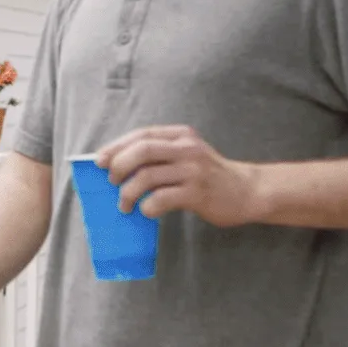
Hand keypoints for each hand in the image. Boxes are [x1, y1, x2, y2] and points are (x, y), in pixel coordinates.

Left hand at [98, 125, 263, 226]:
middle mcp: (187, 149)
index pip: (141, 135)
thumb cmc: (209, 175)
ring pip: (147, 176)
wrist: (247, 191)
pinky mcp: (197, 193)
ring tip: (124, 204)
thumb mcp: (187, 154)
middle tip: (111, 181)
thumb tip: (118, 165)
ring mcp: (193, 170)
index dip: (116, 147)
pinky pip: (162, 199)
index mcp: (181, 135)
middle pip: (142, 150)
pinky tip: (147, 211)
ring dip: (128, 192)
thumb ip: (160, 155)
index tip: (99, 161)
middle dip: (119, 166)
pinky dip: (147, 206)